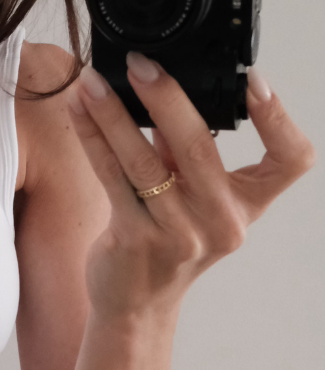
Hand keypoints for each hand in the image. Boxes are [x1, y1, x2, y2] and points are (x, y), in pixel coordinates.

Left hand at [68, 52, 315, 321]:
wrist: (136, 305)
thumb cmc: (165, 243)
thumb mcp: (193, 199)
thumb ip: (187, 153)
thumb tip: (162, 90)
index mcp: (246, 207)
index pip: (290, 161)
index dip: (279, 119)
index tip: (254, 82)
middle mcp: (221, 223)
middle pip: (200, 146)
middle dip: (166, 97)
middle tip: (141, 63)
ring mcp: (179, 234)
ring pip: (145, 160)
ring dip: (113, 114)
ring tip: (92, 81)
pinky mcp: (136, 240)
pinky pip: (112, 177)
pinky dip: (93, 138)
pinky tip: (79, 112)